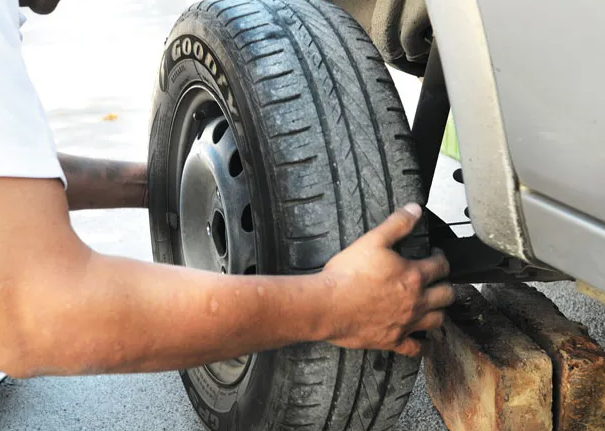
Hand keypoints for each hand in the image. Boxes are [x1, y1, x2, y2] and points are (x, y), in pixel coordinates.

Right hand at [321, 203, 453, 356]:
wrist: (327, 305)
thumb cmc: (347, 274)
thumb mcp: (372, 240)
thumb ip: (397, 224)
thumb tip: (415, 209)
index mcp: (413, 275)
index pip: (441, 266)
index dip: (441, 258)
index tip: (435, 255)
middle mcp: (416, 301)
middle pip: (446, 295)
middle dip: (445, 285)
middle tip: (438, 280)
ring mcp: (406, 323)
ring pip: (437, 321)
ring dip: (439, 312)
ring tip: (433, 306)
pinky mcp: (392, 340)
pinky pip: (415, 348)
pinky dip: (421, 345)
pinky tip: (420, 340)